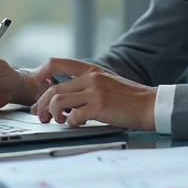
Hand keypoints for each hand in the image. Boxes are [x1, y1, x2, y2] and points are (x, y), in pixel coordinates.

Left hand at [31, 58, 155, 130]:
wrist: (150, 104)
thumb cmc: (129, 98)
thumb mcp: (106, 82)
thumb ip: (86, 84)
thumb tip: (63, 97)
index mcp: (91, 70)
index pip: (56, 63)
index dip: (41, 74)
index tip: (38, 89)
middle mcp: (91, 78)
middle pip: (53, 88)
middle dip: (42, 104)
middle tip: (41, 115)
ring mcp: (95, 92)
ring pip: (58, 101)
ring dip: (54, 114)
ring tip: (59, 121)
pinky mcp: (99, 108)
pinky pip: (74, 116)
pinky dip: (71, 123)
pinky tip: (77, 124)